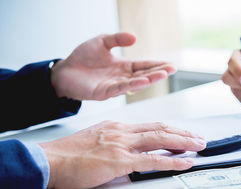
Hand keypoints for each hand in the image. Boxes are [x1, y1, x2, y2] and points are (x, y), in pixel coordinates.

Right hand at [39, 121, 205, 188]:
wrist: (50, 160)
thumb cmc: (69, 155)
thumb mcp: (96, 142)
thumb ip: (116, 145)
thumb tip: (131, 157)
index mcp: (117, 127)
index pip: (151, 126)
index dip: (172, 130)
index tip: (184, 134)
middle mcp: (122, 132)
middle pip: (161, 128)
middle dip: (184, 133)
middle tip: (199, 138)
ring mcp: (121, 145)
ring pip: (160, 139)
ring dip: (184, 142)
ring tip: (200, 146)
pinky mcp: (119, 161)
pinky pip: (152, 160)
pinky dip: (172, 161)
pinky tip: (185, 162)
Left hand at [51, 32, 176, 100]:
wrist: (64, 71)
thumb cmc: (82, 58)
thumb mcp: (101, 42)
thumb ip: (117, 39)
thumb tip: (134, 38)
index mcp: (123, 66)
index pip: (144, 65)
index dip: (157, 65)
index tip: (171, 65)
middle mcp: (122, 77)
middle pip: (144, 75)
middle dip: (158, 72)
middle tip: (171, 69)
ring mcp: (114, 86)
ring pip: (135, 83)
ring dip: (149, 79)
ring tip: (161, 74)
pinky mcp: (104, 92)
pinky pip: (120, 88)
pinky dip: (131, 85)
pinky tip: (142, 81)